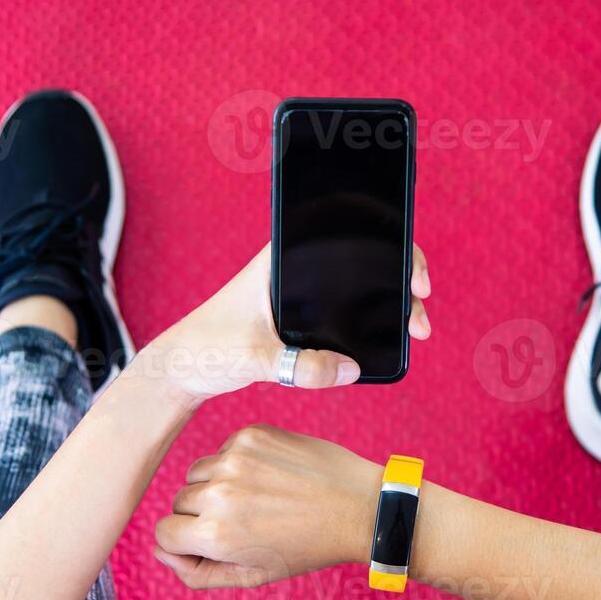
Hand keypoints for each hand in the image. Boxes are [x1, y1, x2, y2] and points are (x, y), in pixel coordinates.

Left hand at [140, 242, 430, 400]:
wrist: (180, 368)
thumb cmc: (206, 349)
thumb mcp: (254, 358)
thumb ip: (299, 366)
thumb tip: (349, 369)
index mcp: (282, 258)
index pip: (348, 230)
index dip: (390, 245)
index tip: (413, 276)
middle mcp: (295, 269)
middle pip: (364, 259)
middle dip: (401, 278)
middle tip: (420, 312)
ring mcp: (299, 294)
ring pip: (359, 288)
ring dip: (391, 302)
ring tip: (414, 329)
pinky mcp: (299, 318)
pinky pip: (346, 312)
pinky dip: (372, 321)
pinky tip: (386, 340)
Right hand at [153, 424, 379, 587]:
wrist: (358, 506)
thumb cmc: (307, 546)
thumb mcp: (252, 575)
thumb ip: (198, 572)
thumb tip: (160, 551)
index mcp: (215, 534)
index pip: (163, 532)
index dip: (185, 541)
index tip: (214, 542)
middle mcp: (219, 493)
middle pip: (179, 502)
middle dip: (201, 514)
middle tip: (245, 521)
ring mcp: (235, 458)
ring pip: (197, 473)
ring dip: (216, 486)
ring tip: (258, 498)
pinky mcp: (251, 434)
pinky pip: (222, 450)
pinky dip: (238, 463)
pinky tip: (271, 476)